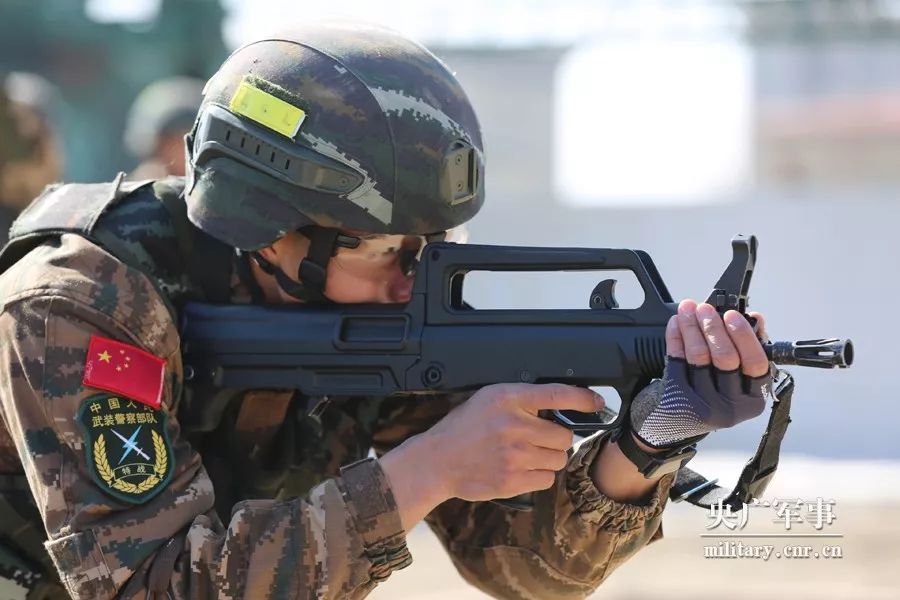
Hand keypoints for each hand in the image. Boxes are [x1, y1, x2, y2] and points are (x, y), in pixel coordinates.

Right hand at [425, 383, 603, 500]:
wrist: (438, 461)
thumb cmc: (463, 428)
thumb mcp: (488, 399)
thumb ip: (521, 400)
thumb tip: (558, 405)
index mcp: (508, 398)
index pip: (557, 394)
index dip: (583, 398)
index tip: (596, 402)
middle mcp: (514, 424)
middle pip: (564, 435)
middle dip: (554, 438)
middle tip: (536, 439)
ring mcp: (515, 454)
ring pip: (559, 458)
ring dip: (548, 458)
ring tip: (525, 455)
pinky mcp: (514, 480)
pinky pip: (546, 479)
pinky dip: (538, 476)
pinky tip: (519, 469)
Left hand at [630, 299, 772, 447]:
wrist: (674, 425)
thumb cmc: (711, 395)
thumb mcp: (737, 381)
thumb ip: (747, 351)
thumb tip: (754, 319)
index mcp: (753, 400)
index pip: (756, 364)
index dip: (745, 336)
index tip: (733, 314)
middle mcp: (731, 407)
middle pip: (725, 358)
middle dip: (714, 327)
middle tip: (705, 308)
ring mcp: (703, 405)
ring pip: (699, 356)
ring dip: (692, 327)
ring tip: (688, 309)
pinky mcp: (678, 399)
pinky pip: (676, 360)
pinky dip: (675, 338)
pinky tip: (675, 324)